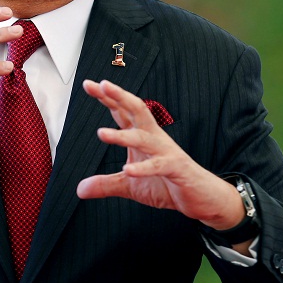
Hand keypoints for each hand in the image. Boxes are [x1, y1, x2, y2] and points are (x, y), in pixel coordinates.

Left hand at [77, 80, 248, 246]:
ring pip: (143, 138)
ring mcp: (166, 151)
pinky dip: (144, 168)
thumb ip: (106, 184)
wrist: (202, 197)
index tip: (88, 84)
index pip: (122, 112)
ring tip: (101, 133)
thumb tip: (80, 190)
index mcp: (142, 135)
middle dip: (119, 96)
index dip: (107, 97)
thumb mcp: (130, 185)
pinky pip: (159, 165)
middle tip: (102, 85)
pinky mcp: (177, 168)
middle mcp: (154, 138)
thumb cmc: (167, 183)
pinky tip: (129, 170)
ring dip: (122, 136)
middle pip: (137, 110)